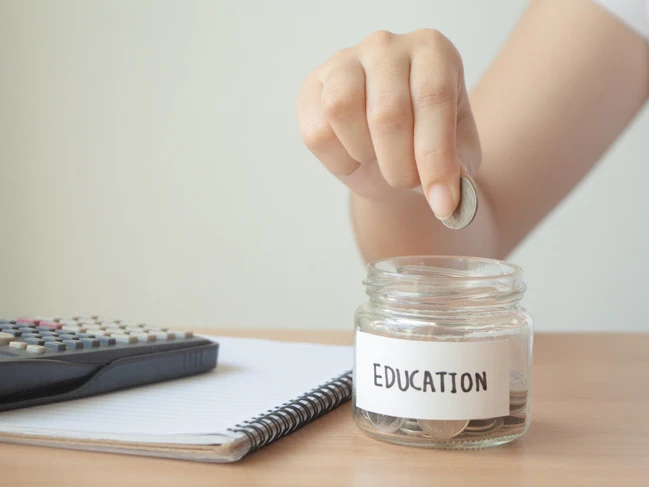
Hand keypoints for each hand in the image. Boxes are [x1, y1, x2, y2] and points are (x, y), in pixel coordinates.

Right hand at [297, 29, 480, 219]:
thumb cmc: (426, 141)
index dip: (436, 157)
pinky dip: (338, 159)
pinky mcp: (312, 88)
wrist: (390, 147)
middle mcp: (386, 47)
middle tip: (407, 184)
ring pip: (341, 109)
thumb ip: (457, 169)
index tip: (442, 203)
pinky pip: (316, 131)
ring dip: (364, 154)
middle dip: (400, 166)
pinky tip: (354, 155)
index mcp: (432, 51)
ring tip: (379, 159)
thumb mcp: (457, 154)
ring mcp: (344, 62)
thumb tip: (448, 198)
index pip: (433, 98)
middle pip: (387, 111)